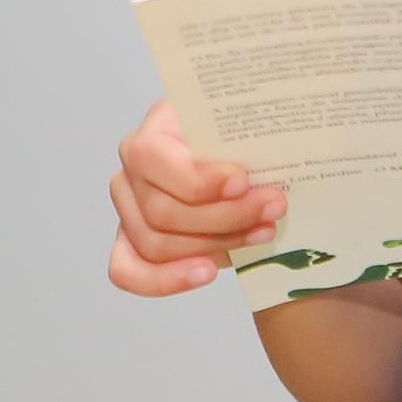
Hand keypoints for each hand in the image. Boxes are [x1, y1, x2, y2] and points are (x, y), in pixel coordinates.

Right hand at [106, 102, 284, 296]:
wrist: (236, 159)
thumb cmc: (237, 137)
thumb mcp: (241, 123)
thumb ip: (243, 136)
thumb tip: (260, 168)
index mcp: (152, 133)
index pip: (154, 159)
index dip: (198, 179)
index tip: (244, 182)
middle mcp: (130, 173)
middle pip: (161, 211)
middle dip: (224, 216)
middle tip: (273, 208)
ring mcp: (128, 212)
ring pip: (156, 244)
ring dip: (215, 244)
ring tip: (261, 232)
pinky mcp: (132, 244)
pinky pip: (129, 272)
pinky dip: (168, 279)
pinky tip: (207, 272)